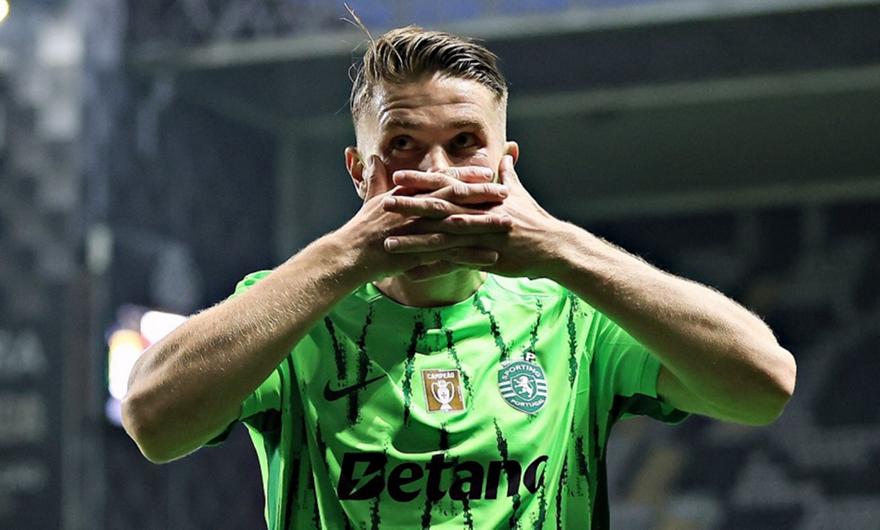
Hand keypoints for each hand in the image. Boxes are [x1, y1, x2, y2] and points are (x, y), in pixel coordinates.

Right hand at [334, 157, 513, 281]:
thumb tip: (372, 157)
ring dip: (485, 224)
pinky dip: (472, 255)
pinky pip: (451, 254)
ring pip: (459, 224)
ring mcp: (420, 230)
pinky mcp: (421, 253)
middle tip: (506, 191)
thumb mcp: (370, 199)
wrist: (350, 255)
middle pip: (456, 198)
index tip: (488, 170)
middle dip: (483, 194)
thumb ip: (376, 178)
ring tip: (508, 223)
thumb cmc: (360, 228)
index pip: (442, 180)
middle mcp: (417, 209)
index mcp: (409, 194)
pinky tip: (492, 257)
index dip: (467, 175)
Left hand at [382, 155, 566, 278]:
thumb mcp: (520, 193)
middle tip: (384, 203)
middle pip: (439, 208)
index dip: (422, 181)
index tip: (398, 176)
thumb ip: (508, 173)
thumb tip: (508, 152)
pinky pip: (453, 265)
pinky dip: (431, 270)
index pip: (447, 186)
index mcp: (482, 197)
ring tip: (388, 242)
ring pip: (441, 238)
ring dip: (413, 240)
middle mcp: (478, 214)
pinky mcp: (484, 258)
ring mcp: (480, 237)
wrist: (553, 247)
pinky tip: (410, 275)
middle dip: (410, 206)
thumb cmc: (535, 219)